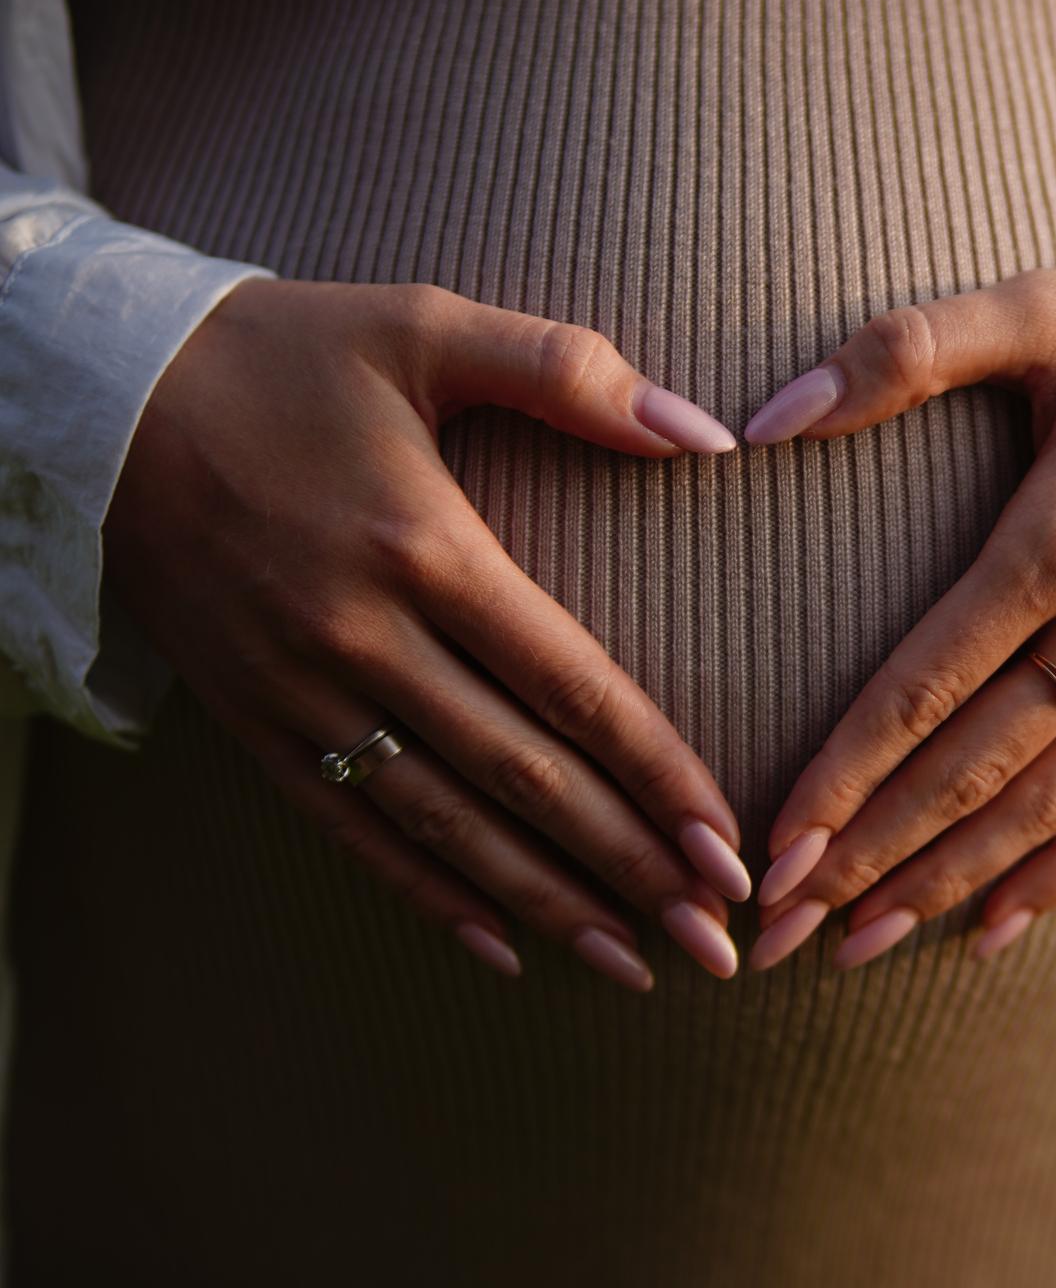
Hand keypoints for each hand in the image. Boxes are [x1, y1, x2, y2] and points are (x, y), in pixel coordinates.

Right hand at [103, 278, 752, 988]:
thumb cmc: (281, 353)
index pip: (570, 687)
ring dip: (546, 903)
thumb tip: (708, 434)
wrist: (96, 392)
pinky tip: (503, 947)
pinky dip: (427, 894)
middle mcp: (362, 637)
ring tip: (634, 963)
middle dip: (628, 868)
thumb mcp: (423, 324)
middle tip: (715, 940)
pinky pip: (350, 829)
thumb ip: (569, 373)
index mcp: (423, 545)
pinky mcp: (250, 722)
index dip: (657, 776)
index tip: (727, 846)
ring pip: (444, 824)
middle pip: (522, 777)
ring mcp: (299, 691)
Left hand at [743, 267, 1055, 969]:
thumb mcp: (1043, 308)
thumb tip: (765, 415)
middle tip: (777, 927)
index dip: (844, 771)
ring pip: (1046, 804)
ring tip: (855, 948)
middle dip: (871, 853)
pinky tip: (991, 932)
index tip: (772, 844)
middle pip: (975, 767)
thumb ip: (904, 349)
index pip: (928, 682)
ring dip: (948, 881)